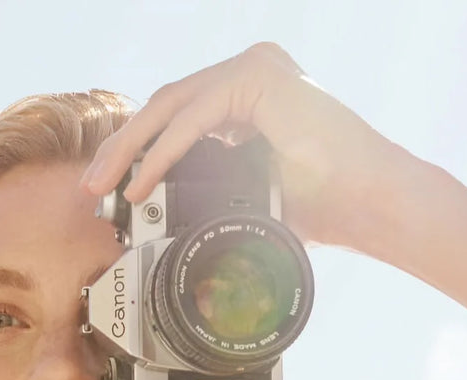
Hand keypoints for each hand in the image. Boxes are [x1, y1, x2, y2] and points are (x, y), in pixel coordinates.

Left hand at [80, 42, 401, 254]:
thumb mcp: (260, 199)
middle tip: (90, 187)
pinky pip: (196, 116)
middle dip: (123, 149)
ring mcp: (256, 69)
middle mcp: (252, 75)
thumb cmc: (333, 209)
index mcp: (252, 100)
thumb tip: (180, 224)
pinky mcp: (259, 77)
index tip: (112, 191)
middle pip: (167, 108)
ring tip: (103, 187)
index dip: (140, 153)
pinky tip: (142, 182)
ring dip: (130, 148)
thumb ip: (222, 195)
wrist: (375, 204)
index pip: (180, 120)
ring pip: (172, 106)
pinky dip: (164, 151)